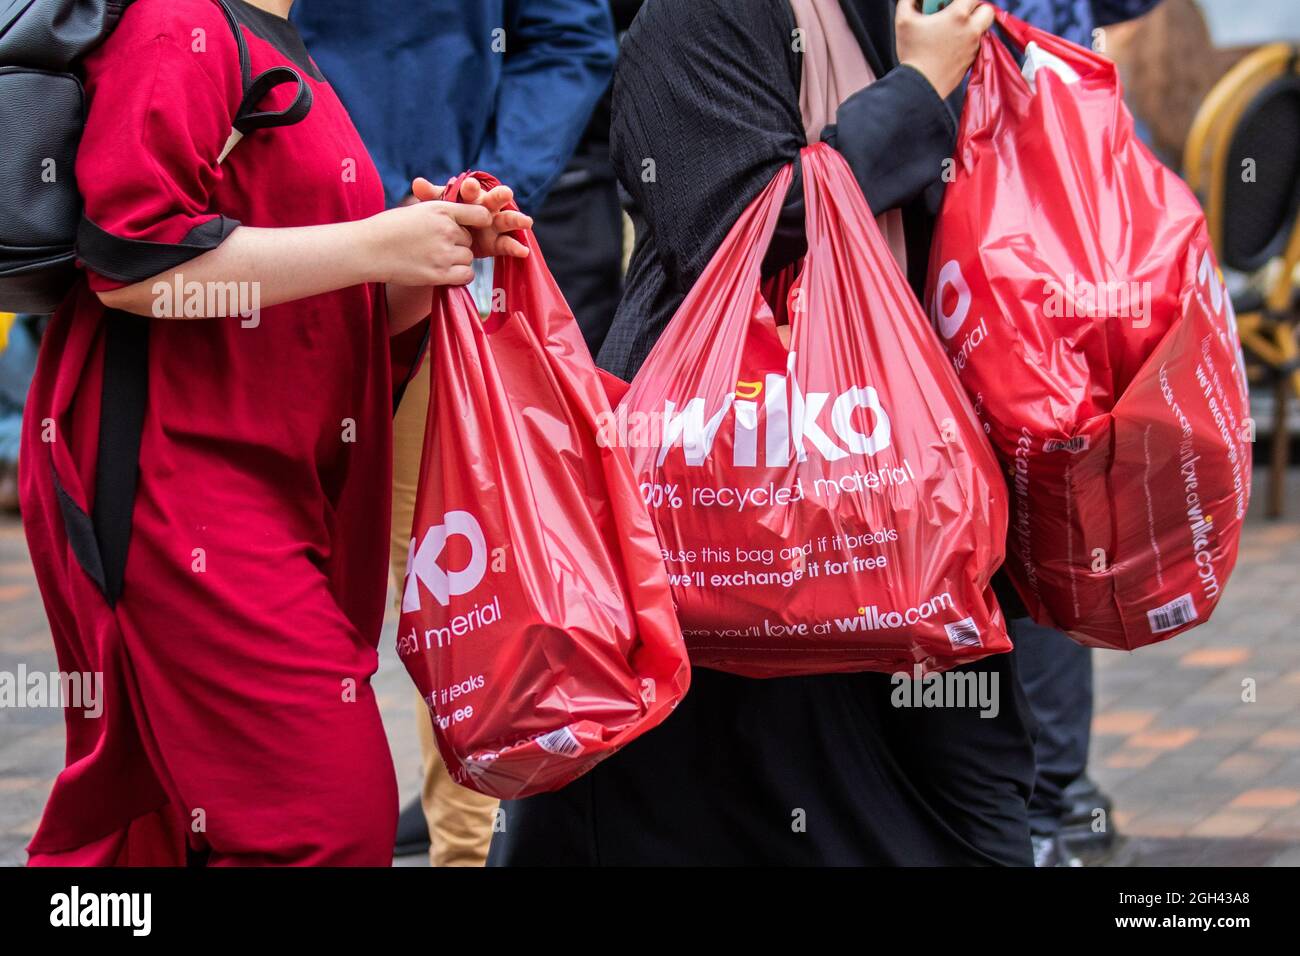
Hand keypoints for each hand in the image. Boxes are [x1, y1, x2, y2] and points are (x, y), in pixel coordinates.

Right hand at [363, 200, 490, 285]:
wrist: (368, 249)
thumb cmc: (388, 228)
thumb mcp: (417, 210)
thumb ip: (441, 213)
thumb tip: (462, 218)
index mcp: (441, 209)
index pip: (480, 214)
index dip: (480, 221)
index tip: (473, 227)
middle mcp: (446, 230)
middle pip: (470, 239)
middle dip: (459, 243)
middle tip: (436, 246)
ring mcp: (444, 253)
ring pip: (468, 258)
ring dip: (458, 260)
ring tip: (435, 258)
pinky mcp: (439, 274)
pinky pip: (467, 275)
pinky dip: (460, 275)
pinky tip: (446, 272)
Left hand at [411, 176, 531, 258]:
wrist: (451, 242)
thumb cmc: (448, 220)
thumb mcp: (439, 209)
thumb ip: (431, 197)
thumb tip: (417, 183)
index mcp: (471, 198)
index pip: (471, 190)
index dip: (470, 188)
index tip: (468, 185)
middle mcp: (486, 208)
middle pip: (494, 201)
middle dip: (500, 197)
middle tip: (506, 193)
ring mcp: (494, 226)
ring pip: (507, 221)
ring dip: (516, 220)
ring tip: (526, 222)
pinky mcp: (498, 243)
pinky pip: (508, 245)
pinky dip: (516, 247)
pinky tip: (523, 250)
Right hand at [896, 0, 994, 99]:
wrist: (920, 86)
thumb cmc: (912, 53)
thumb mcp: (903, 21)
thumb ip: (908, 1)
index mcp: (958, 15)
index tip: (953, 2)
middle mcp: (971, 30)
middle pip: (987, 10)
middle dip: (977, 8)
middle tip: (961, 12)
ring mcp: (973, 47)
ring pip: (983, 29)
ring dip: (973, 25)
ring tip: (954, 29)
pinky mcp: (971, 61)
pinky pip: (976, 45)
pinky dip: (968, 42)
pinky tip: (951, 45)